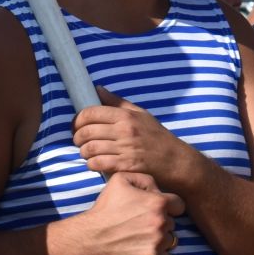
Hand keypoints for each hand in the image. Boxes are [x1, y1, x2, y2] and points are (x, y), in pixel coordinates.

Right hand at [63, 172, 183, 254]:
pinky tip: (149, 252)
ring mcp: (158, 241)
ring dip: (161, 241)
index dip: (169, 207)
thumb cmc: (105, 207)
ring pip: (172, 241)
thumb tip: (158, 190)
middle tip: (142, 225)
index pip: (179, 205)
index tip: (157, 211)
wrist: (90, 236)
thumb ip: (145, 179)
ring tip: (143, 238)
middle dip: (161, 224)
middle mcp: (161, 222)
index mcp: (158, 202)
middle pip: (173, 224)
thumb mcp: (121, 180)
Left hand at [73, 87, 201, 191]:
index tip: (76, 126)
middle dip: (77, 138)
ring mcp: (125, 148)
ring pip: (90, 148)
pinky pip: (99, 163)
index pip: (90, 113)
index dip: (77, 120)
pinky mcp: (126, 165)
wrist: (176, 161)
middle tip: (79, 142)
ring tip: (87, 154)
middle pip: (87, 131)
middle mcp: (124, 130)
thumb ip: (117, 102)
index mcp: (126, 116)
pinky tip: (95, 164)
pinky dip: (92, 164)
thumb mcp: (141, 114)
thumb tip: (97, 89)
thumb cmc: (157, 137)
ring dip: (84, 152)